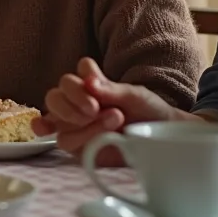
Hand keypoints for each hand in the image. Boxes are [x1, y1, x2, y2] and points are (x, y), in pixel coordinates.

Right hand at [33, 58, 184, 165]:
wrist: (162, 141)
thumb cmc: (149, 114)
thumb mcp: (137, 97)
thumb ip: (112, 89)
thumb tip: (89, 82)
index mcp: (92, 84)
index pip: (79, 70)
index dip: (85, 74)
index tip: (95, 83)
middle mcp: (77, 101)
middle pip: (55, 94)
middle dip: (72, 99)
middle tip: (94, 108)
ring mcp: (73, 124)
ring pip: (55, 117)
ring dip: (81, 121)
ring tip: (113, 121)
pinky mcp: (76, 146)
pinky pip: (64, 140)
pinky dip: (75, 137)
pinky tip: (77, 136)